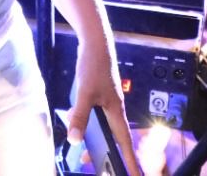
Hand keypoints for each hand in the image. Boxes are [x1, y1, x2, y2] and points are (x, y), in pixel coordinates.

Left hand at [67, 40, 143, 175]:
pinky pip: (99, 118)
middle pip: (117, 138)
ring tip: (88, 156)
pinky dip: (93, 127)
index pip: (125, 143)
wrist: (95, 43)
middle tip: (109, 170)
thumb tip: (75, 139)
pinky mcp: (101, 95)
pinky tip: (82, 128)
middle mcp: (115, 109)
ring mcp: (108, 102)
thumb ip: (79, 116)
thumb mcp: (84, 93)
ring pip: (107, 128)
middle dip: (115, 155)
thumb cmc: (94, 65)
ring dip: (101, 142)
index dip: (131, 161)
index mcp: (116, 112)